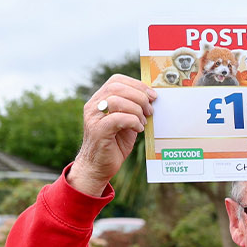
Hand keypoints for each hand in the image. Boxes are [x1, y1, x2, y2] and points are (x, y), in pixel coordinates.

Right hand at [70, 75, 154, 196]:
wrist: (99, 166)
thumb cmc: (115, 144)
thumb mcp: (127, 122)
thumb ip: (134, 109)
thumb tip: (152, 99)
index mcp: (100, 99)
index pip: (117, 80)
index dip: (137, 84)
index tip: (152, 95)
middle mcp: (94, 105)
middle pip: (117, 87)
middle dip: (139, 97)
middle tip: (150, 110)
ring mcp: (94, 117)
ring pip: (117, 101)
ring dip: (137, 110)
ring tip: (143, 122)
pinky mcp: (98, 131)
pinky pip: (118, 118)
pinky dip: (133, 122)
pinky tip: (138, 129)